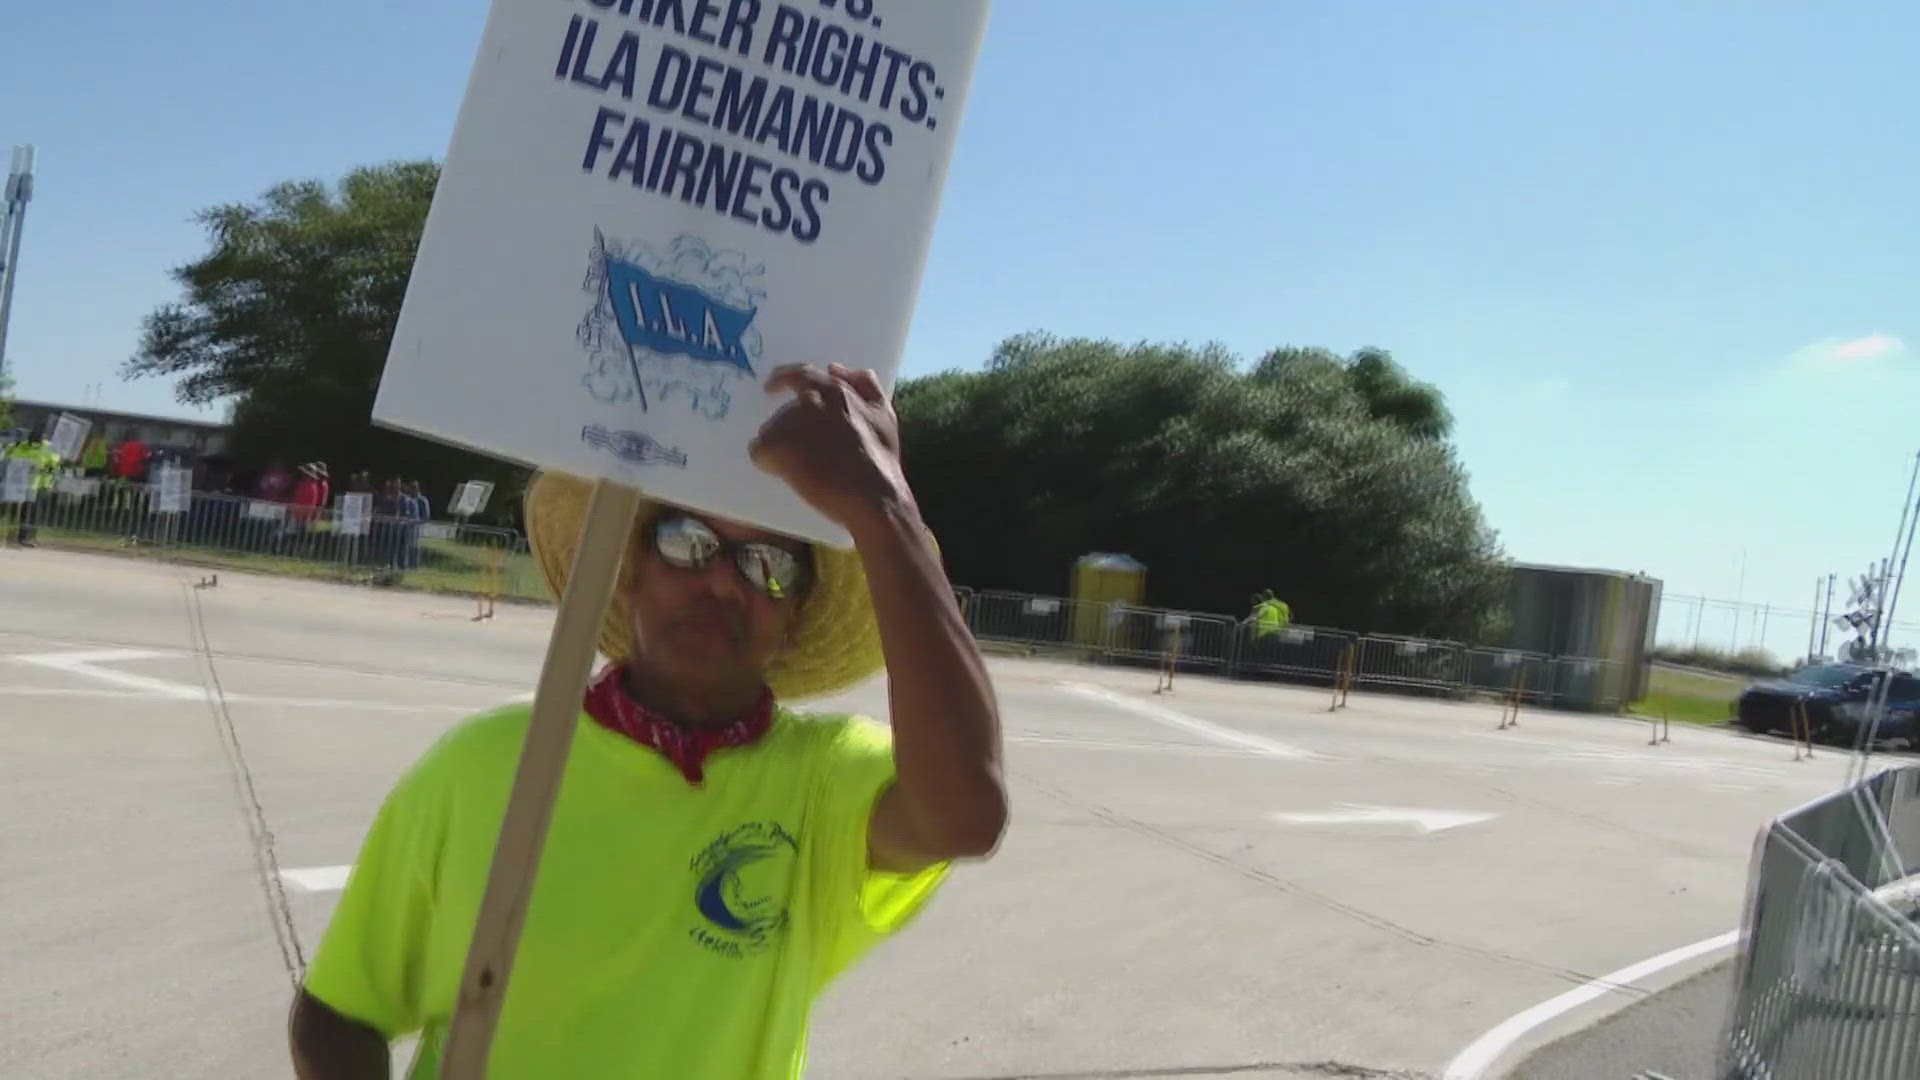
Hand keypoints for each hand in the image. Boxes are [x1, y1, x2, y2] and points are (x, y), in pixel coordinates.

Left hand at [750, 363, 916, 531]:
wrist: (872, 495)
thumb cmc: (881, 459)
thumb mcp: (884, 414)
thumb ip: (865, 384)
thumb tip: (834, 368)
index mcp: (834, 390)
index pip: (799, 374)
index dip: (782, 380)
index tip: (770, 389)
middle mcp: (809, 400)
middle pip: (784, 411)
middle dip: (789, 428)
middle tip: (796, 446)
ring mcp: (791, 422)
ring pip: (772, 432)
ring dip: (782, 448)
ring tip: (804, 469)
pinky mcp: (777, 446)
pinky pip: (759, 451)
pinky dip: (768, 463)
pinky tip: (788, 475)